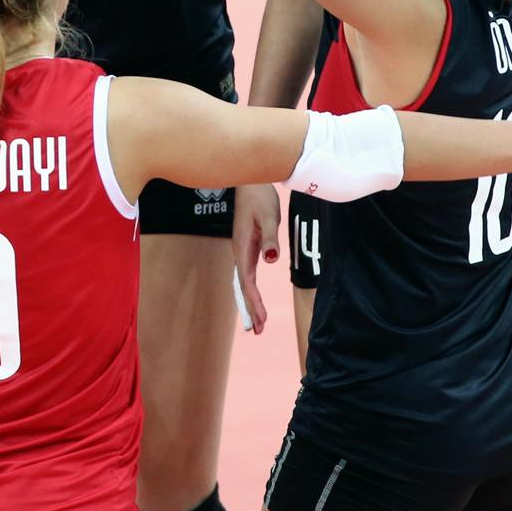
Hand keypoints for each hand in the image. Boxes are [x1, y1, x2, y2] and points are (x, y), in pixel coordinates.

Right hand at [232, 183, 281, 334]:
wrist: (249, 180)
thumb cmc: (260, 197)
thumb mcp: (267, 217)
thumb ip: (269, 238)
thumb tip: (271, 260)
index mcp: (243, 248)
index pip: (248, 282)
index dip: (254, 301)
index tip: (262, 319)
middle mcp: (240, 252)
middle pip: (243, 287)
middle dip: (250, 309)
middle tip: (258, 331)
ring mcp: (242, 250)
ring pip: (244, 282)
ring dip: (249, 302)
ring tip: (257, 322)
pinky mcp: (247, 246)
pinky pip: (247, 274)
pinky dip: (250, 289)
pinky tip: (253, 296)